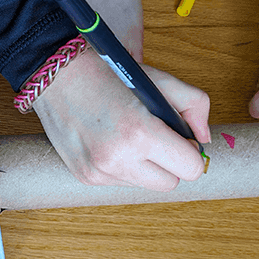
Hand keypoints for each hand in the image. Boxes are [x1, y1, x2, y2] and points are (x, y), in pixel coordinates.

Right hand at [32, 50, 210, 190]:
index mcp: (140, 133)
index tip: (181, 138)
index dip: (191, 152)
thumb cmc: (108, 73)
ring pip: (145, 185)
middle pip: (170, 184)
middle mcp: (118, 159)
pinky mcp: (85, 177)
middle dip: (170, 163)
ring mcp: (99, 172)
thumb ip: (194, 106)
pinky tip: (110, 141)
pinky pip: (120, 182)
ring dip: (145, 166)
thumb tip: (203, 139)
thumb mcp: (160, 80)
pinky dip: (123, 166)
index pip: (191, 168)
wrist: (56, 75)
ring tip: (129, 136)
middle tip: (157, 137)